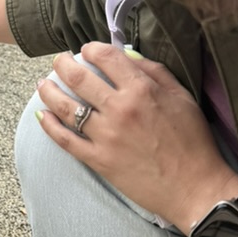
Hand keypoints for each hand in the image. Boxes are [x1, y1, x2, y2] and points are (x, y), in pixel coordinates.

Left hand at [36, 44, 237, 231]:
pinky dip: (50, 126)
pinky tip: (42, 116)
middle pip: (79, 78)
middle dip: (63, 64)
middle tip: (58, 61)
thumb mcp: (182, 98)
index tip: (86, 50)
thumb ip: (155, 72)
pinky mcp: (99, 160)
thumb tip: (127, 56)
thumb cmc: (193, 141)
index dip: (91, 49)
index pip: (107, 57)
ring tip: (43, 84)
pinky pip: (66, 140)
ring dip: (49, 91)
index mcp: (142, 90)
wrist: (194, 187)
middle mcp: (120, 109)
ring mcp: (106, 136)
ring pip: (67, 107)